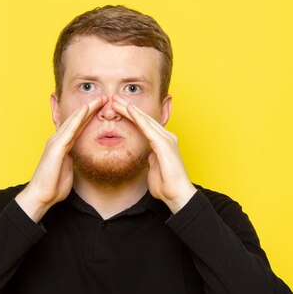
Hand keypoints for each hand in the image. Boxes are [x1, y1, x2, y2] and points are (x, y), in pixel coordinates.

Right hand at [15, 96, 106, 221]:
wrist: (41, 196)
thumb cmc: (53, 186)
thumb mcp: (67, 169)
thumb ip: (72, 160)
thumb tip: (78, 157)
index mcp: (62, 145)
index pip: (78, 127)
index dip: (90, 116)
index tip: (102, 108)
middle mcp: (58, 140)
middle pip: (76, 120)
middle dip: (90, 108)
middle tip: (104, 97)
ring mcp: (55, 142)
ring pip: (73, 121)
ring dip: (86, 109)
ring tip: (99, 99)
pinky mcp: (56, 148)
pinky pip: (69, 130)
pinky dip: (78, 119)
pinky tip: (86, 111)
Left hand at [111, 95, 195, 213]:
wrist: (178, 195)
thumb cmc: (167, 186)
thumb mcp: (154, 169)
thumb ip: (151, 160)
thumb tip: (148, 156)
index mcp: (163, 143)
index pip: (144, 126)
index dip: (131, 116)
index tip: (118, 109)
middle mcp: (167, 137)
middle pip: (144, 119)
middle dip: (128, 108)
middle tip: (114, 98)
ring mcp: (167, 139)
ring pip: (145, 120)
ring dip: (130, 109)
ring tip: (116, 101)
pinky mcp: (164, 144)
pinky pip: (148, 128)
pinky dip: (138, 118)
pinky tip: (129, 110)